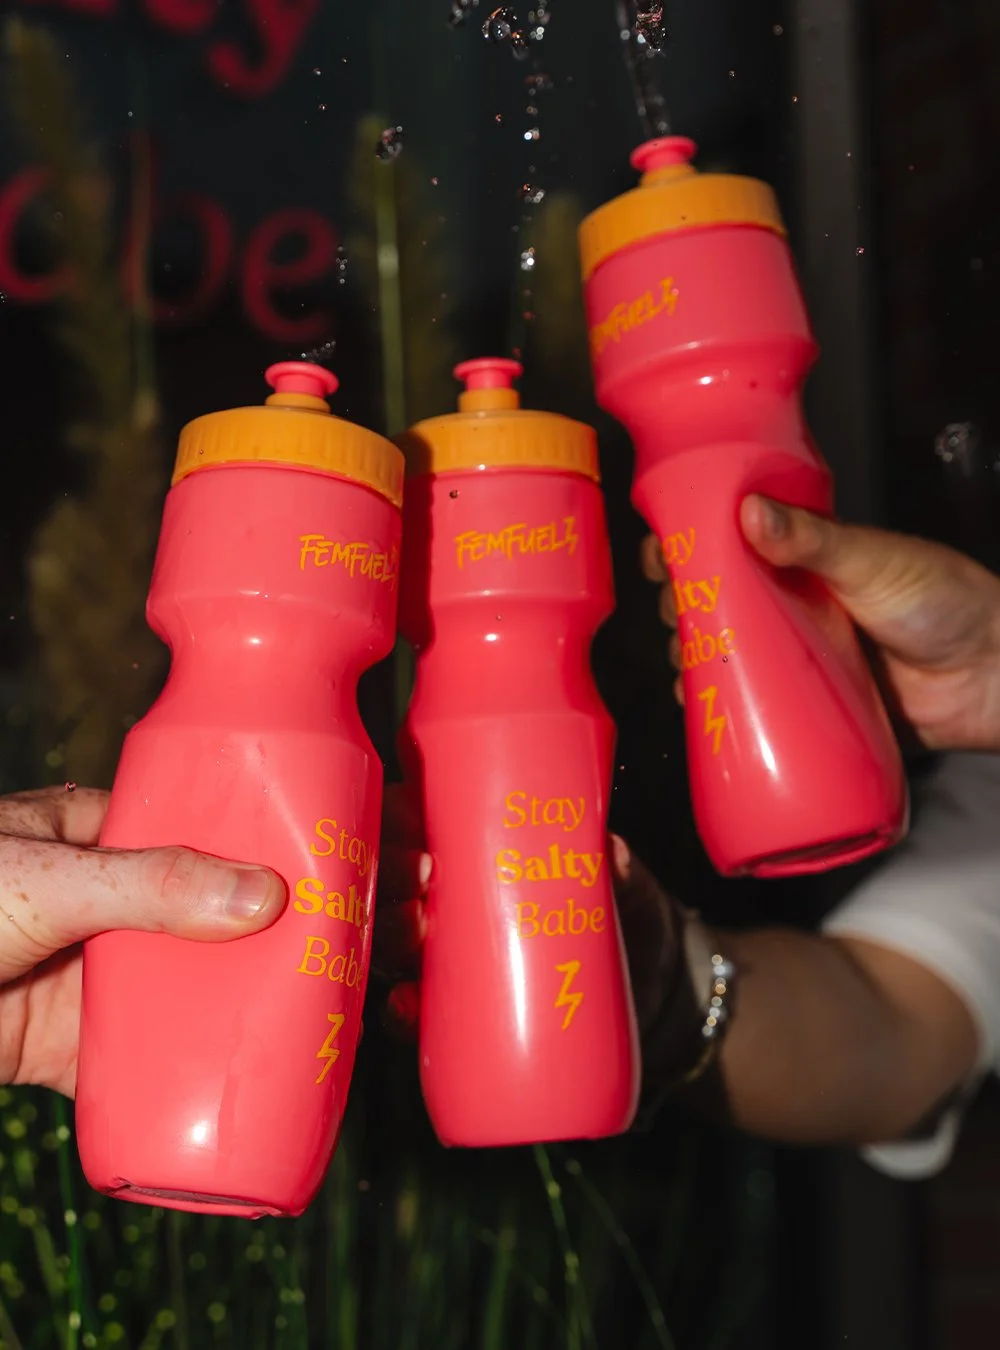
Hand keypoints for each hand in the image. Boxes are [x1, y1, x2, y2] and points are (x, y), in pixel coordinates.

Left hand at [0, 786, 285, 1095]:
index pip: (186, 837)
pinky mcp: (55, 1044)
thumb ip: (150, 885)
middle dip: (253, 940)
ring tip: (303, 1017)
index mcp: (85, 840)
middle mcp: (90, 907)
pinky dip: (172, 1077)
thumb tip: (260, 894)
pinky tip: (227, 1082)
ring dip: (224, 1009)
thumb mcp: (52, 879)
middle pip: (192, 921)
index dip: (248, 853)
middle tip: (327, 954)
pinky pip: (127, 1062)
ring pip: (168, 992)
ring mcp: (73, 977)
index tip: (314, 871)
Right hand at [373, 783, 680, 1044]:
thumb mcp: (625, 886)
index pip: (413, 821)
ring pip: (391, 941)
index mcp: (471, 847)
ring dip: (390, 934)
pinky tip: (406, 1006)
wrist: (655, 992)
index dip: (396, 814)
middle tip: (423, 872)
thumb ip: (618, 870)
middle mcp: (446, 898)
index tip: (412, 812)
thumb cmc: (627, 912)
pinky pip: (412, 1013)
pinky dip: (400, 1012)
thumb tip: (610, 855)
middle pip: (391, 879)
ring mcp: (448, 956)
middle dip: (391, 872)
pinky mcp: (458, 1011)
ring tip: (417, 928)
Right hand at [641, 495, 999, 751]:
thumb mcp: (872, 559)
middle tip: (674, 613)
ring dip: (691, 656)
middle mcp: (788, 602)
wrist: (991, 676)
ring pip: (721, 652)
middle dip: (679, 605)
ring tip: (685, 663)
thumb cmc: (946, 600)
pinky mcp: (803, 702)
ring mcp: (793, 653)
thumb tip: (749, 512)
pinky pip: (749, 704)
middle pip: (712, 598)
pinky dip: (717, 706)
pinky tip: (698, 705)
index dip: (686, 542)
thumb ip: (813, 538)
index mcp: (800, 556)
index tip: (660, 552)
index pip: (727, 540)